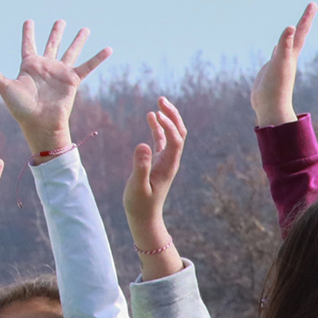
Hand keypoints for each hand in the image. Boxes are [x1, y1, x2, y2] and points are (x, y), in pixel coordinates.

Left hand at [0, 21, 112, 157]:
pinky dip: (98, 58)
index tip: (29, 21)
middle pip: (51, 44)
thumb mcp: (6, 89)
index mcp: (29, 66)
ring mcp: (59, 72)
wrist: (40, 124)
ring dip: (76, 40)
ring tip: (84, 28)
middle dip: (55, 32)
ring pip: (70, 51)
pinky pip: (87, 66)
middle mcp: (45, 67)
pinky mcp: (72, 80)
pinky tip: (108, 49)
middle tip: (59, 21)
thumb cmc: (21, 109)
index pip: (28, 45)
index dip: (28, 33)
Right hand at [123, 98, 186, 279]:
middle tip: (162, 99)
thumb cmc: (140, 204)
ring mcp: (165, 160)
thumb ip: (140, 165)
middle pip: (179, 133)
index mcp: (168, 166)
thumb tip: (143, 144)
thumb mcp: (137, 186)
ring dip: (167, 118)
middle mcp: (170, 161)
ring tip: (159, 102)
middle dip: (173, 115)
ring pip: (172, 134)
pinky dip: (158, 127)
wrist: (144, 218)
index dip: (169, 126)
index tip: (157, 114)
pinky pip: (161, 140)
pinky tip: (150, 116)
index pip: (175, 140)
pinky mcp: (158, 161)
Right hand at [251, 4, 315, 127]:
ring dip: (291, 33)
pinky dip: (278, 47)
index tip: (314, 4)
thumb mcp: (280, 65)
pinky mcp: (272, 70)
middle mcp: (288, 57)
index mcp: (291, 55)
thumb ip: (284, 46)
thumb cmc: (276, 90)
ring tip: (294, 25)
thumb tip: (290, 27)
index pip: (300, 32)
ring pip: (287, 44)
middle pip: (297, 35)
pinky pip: (277, 54)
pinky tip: (276, 46)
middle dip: (303, 21)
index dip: (306, 18)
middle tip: (311, 7)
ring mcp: (281, 63)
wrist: (271, 110)